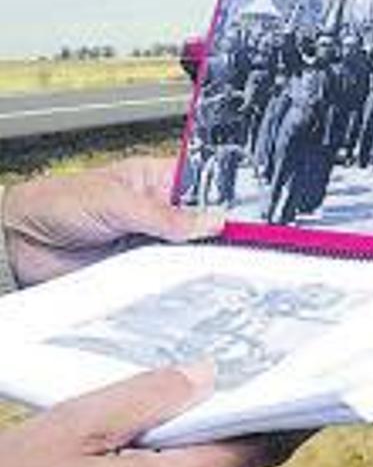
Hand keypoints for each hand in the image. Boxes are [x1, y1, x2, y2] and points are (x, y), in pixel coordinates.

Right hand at [0, 362, 311, 466]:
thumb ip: (147, 398)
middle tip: (215, 374)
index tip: (321, 388)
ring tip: (144, 413)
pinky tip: (120, 456)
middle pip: (223, 462)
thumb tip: (205, 377)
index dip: (293, 416)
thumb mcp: (72, 429)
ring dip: (179, 449)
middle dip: (218, 421)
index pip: (261, 449)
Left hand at [2, 157, 224, 286]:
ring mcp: (156, 246)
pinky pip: (174, 281)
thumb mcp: (114, 200)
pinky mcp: (146, 275)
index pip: (209, 186)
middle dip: (225, 235)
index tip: (255, 216)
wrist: (18, 243)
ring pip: (196, 255)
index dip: (234, 198)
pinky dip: (185, 285)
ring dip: (205, 262)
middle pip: (209, 225)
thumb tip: (212, 221)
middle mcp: (163, 214)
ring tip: (223, 266)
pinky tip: (198, 285)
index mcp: (159, 181)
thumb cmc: (55, 204)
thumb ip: (164, 214)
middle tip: (246, 245)